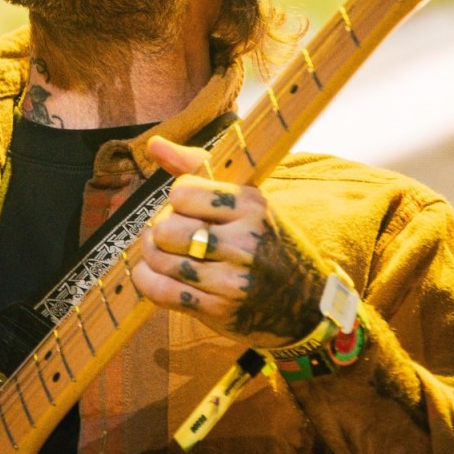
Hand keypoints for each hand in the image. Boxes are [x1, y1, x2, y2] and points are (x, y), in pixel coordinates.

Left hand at [133, 136, 328, 347]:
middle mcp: (244, 242)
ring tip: (165, 251)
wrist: (305, 302)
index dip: (177, 199)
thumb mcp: (246, 197)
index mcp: (251, 206)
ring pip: (160, 259)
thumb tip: (153, 143)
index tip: (188, 207)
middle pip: (165, 228)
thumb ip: (196, 166)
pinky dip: (147, 281)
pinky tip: (154, 274)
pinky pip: (161, 291)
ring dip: (153, 255)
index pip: (182, 193)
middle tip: (174, 233)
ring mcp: (232, 280)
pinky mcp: (219, 310)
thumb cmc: (266, 240)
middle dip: (161, 229)